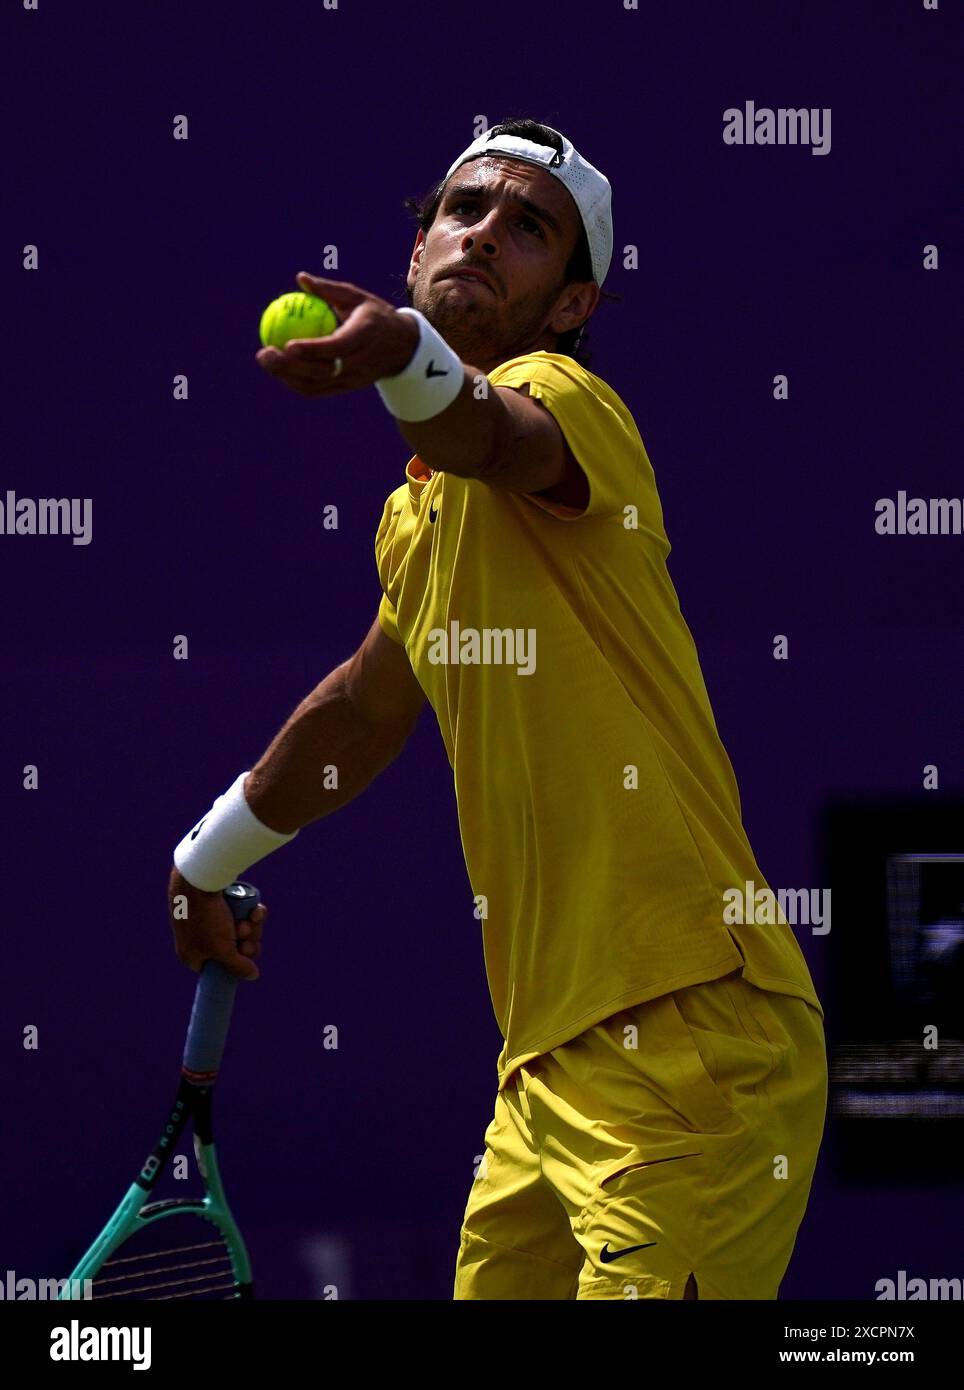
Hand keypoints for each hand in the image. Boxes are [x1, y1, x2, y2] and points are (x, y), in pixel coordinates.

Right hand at [168, 866, 267, 980]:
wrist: (198, 878)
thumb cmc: (205, 918)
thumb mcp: (222, 950)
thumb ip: (237, 967)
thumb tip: (252, 975)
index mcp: (194, 955)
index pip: (218, 970)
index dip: (235, 964)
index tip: (243, 956)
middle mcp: (201, 939)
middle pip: (235, 950)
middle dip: (246, 942)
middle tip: (244, 933)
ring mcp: (212, 921)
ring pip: (242, 932)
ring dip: (251, 927)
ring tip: (248, 920)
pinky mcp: (223, 904)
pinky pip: (244, 914)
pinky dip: (253, 913)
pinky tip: (255, 910)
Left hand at [255, 271, 420, 397]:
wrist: (401, 347)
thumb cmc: (374, 315)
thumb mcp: (356, 297)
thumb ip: (328, 290)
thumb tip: (300, 278)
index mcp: (364, 336)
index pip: (337, 348)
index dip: (312, 350)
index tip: (287, 345)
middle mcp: (359, 362)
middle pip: (322, 371)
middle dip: (290, 366)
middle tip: (265, 352)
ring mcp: (353, 379)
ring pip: (316, 384)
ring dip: (287, 376)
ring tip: (265, 360)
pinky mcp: (346, 387)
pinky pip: (317, 389)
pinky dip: (295, 382)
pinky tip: (277, 369)